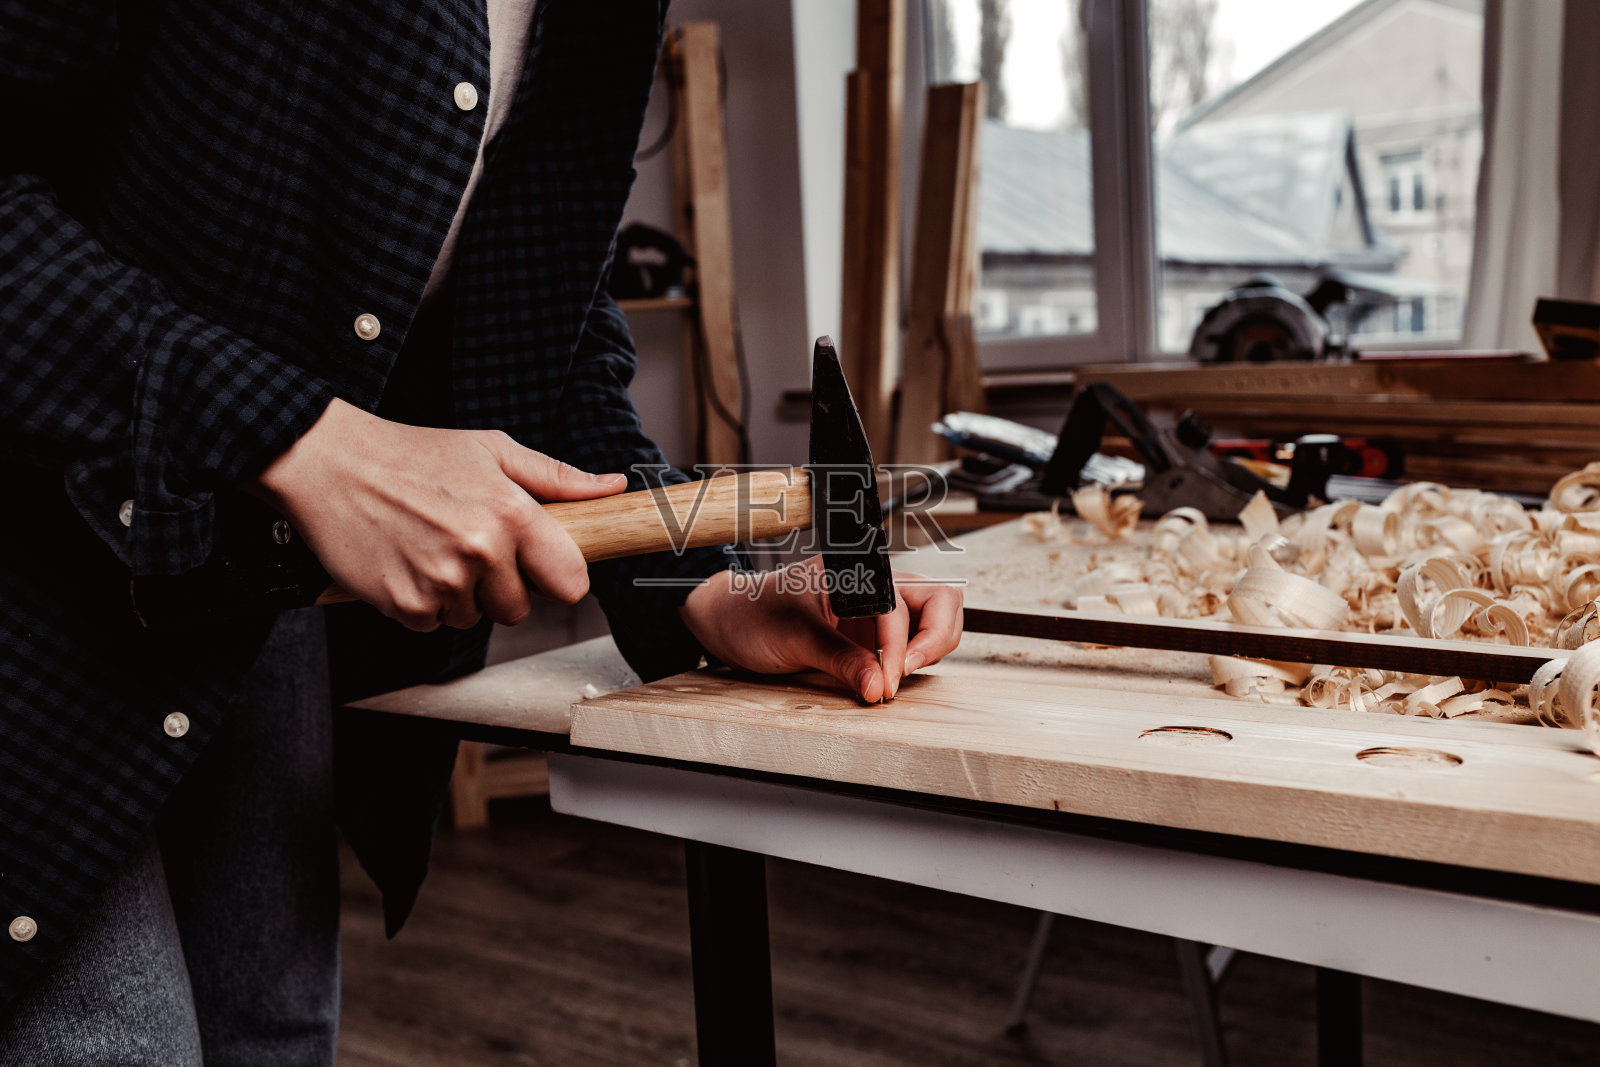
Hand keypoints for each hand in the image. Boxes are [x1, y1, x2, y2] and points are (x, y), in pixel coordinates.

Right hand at [251, 398, 626, 630]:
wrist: (329, 463)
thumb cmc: (413, 453)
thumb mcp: (491, 449)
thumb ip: (556, 477)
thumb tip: (613, 488)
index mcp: (511, 514)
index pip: (570, 583)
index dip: (555, 578)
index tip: (536, 566)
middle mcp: (480, 551)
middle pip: (518, 610)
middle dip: (500, 588)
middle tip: (470, 549)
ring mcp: (440, 581)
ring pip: (473, 619)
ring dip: (459, 596)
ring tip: (433, 548)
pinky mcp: (403, 604)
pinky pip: (432, 624)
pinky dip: (422, 603)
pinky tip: (408, 562)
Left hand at [679, 556, 963, 702]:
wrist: (727, 623)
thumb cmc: (752, 613)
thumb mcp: (794, 637)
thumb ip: (840, 660)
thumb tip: (878, 687)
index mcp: (856, 570)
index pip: (899, 604)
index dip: (898, 644)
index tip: (886, 681)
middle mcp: (873, 586)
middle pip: (940, 599)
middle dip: (936, 638)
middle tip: (902, 676)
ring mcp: (876, 610)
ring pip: (934, 620)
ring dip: (929, 650)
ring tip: (894, 680)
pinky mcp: (872, 634)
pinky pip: (911, 643)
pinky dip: (913, 662)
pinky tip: (890, 680)